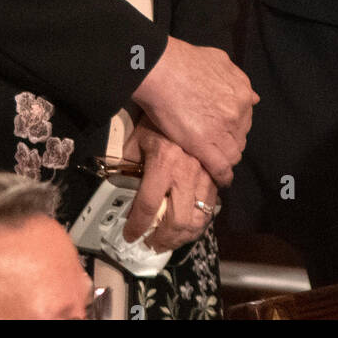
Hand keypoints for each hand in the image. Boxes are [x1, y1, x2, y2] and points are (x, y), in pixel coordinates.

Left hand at [121, 115, 218, 250]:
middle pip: (177, 221)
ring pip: (199, 218)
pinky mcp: (216, 173)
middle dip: (163, 240)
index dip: (137, 226)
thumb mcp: (137, 139)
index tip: (130, 235)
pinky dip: (201, 220)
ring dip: (183, 236)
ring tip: (170, 239)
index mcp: (163, 163)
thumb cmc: (158, 116)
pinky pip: (212, 205)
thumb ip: (129, 164)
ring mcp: (205, 174)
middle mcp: (186, 172)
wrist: (186, 93)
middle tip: (152, 244)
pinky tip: (190, 223)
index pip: (147, 206)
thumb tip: (120, 186)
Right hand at [130, 35, 257, 186]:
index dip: (234, 127)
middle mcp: (238, 112)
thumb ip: (237, 80)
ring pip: (233, 154)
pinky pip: (221, 168)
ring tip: (215, 161)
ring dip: (225, 158)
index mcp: (242, 93)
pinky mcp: (204, 145)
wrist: (161, 70)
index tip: (225, 131)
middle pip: (240, 137)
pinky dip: (222, 176)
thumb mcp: (219, 61)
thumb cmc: (184, 61)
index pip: (245, 120)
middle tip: (216, 144)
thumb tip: (254, 97)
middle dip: (230, 142)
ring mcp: (222, 130)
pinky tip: (221, 180)